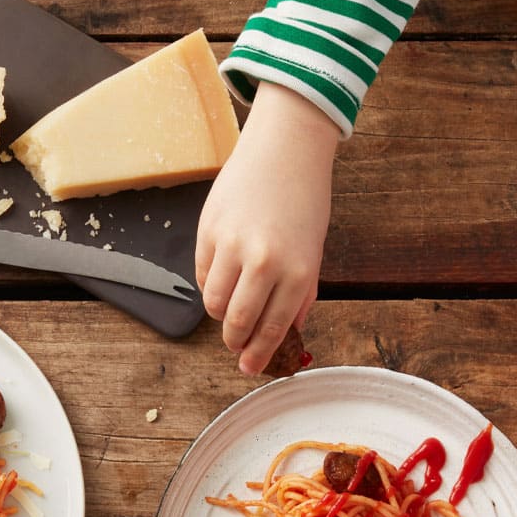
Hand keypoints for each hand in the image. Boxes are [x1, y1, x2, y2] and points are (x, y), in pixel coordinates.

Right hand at [197, 82, 336, 375]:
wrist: (286, 149)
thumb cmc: (304, 200)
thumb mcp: (313, 251)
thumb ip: (300, 293)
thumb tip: (285, 331)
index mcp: (297, 271)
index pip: (271, 328)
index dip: (259, 355)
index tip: (250, 367)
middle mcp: (264, 262)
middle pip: (237, 322)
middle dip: (235, 342)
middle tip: (236, 346)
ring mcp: (232, 245)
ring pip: (214, 303)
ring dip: (221, 314)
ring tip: (230, 309)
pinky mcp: (209, 230)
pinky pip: (203, 274)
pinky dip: (211, 284)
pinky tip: (224, 277)